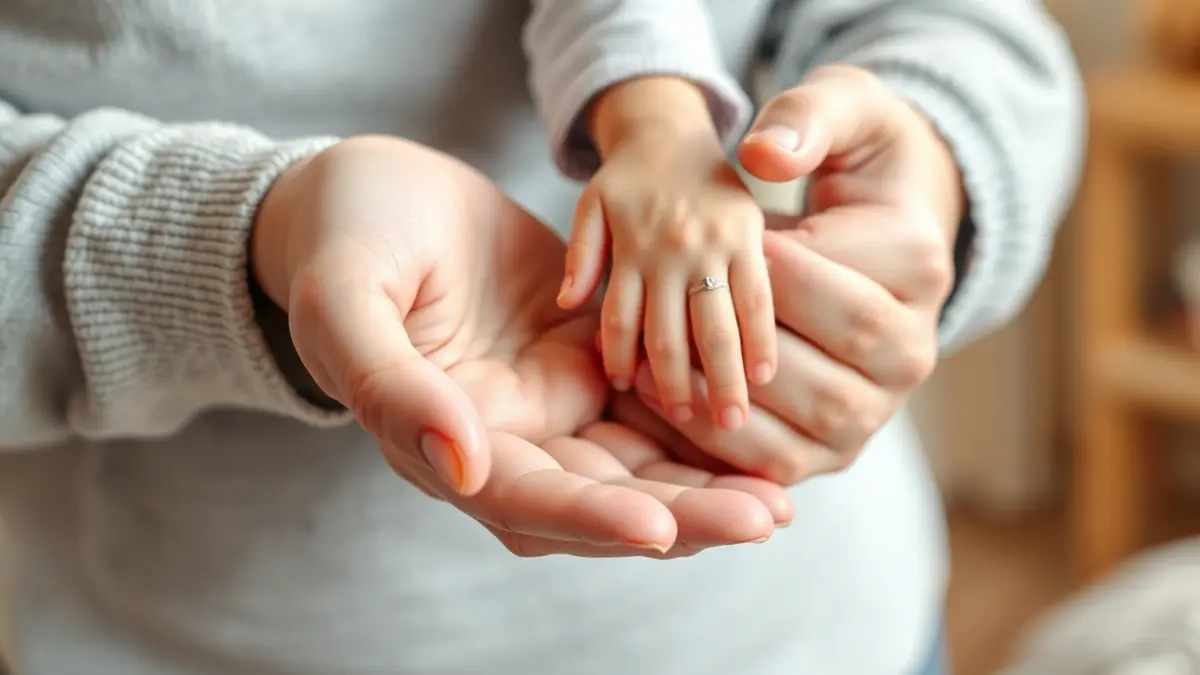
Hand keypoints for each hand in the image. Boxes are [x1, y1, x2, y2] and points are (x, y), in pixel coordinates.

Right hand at [251, 136, 779, 554]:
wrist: (377, 191)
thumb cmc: (344, 238)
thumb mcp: (347, 302)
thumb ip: (391, 384)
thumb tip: (461, 461)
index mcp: (441, 443)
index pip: (523, 501)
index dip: (589, 519)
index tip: (658, 527)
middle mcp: (504, 441)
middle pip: (599, 501)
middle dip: (680, 516)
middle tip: (762, 518)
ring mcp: (548, 403)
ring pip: (635, 463)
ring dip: (702, 483)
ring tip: (779, 496)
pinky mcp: (583, 360)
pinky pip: (649, 401)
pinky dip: (698, 422)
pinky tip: (754, 428)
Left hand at [557, 124, 775, 431]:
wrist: (675, 130)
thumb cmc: (629, 178)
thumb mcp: (591, 204)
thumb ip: (580, 254)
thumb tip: (568, 302)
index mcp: (631, 248)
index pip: (621, 318)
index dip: (622, 359)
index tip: (627, 393)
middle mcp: (671, 252)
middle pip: (672, 333)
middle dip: (678, 386)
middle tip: (688, 425)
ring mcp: (714, 246)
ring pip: (718, 323)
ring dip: (724, 376)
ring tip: (731, 420)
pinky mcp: (749, 238)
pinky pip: (759, 295)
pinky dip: (763, 336)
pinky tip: (768, 373)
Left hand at [612, 64, 961, 483]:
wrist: (878, 226)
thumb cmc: (852, 164)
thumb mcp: (845, 110)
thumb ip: (809, 119)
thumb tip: (764, 155)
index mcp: (921, 264)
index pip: (844, 279)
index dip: (776, 269)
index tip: (721, 247)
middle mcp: (912, 347)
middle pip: (837, 356)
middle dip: (751, 336)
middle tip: (677, 312)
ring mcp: (878, 405)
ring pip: (814, 417)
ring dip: (732, 396)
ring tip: (656, 365)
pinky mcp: (836, 443)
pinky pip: (784, 458)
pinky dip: (723, 442)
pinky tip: (666, 402)